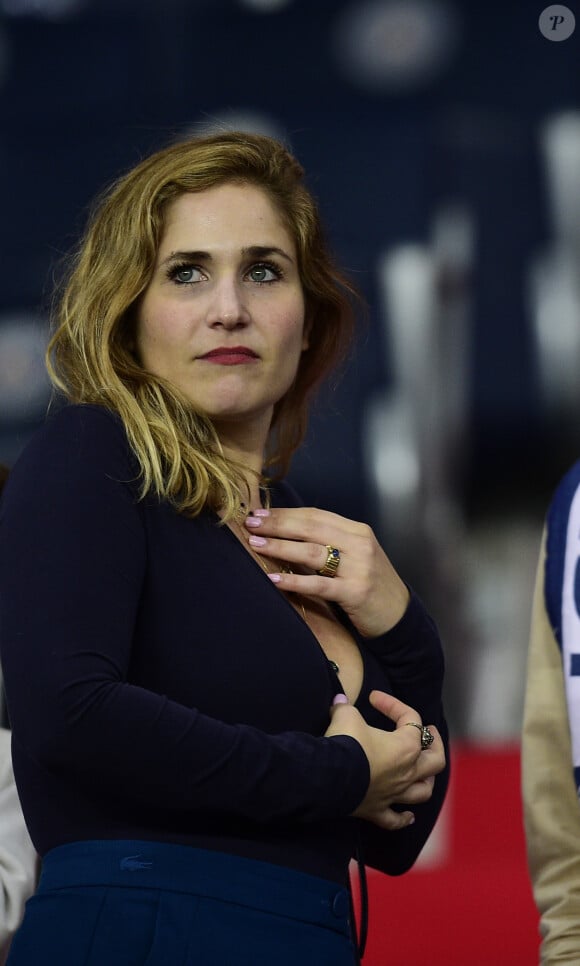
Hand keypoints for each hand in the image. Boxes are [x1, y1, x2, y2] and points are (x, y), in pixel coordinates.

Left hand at [244, 507, 408, 636]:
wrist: (398, 615)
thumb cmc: (369, 583)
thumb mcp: (354, 555)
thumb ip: (329, 542)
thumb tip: (285, 532)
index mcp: (357, 530)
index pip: (315, 515)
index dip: (285, 513)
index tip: (259, 514)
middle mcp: (360, 544)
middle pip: (311, 528)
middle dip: (278, 525)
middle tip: (251, 525)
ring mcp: (359, 568)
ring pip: (312, 552)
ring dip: (281, 547)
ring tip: (256, 546)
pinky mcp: (355, 592)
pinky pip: (319, 584)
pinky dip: (294, 581)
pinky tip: (274, 580)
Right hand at [325, 691, 445, 829]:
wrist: (328, 776)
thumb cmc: (345, 744)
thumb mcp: (346, 715)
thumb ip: (346, 707)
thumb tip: (339, 701)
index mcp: (406, 746)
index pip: (410, 719)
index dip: (393, 704)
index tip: (373, 698)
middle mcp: (407, 772)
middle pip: (435, 761)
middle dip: (435, 745)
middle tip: (430, 733)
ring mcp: (394, 794)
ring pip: (423, 791)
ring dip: (426, 781)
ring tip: (424, 773)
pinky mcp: (377, 810)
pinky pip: (395, 819)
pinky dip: (403, 818)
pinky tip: (409, 816)